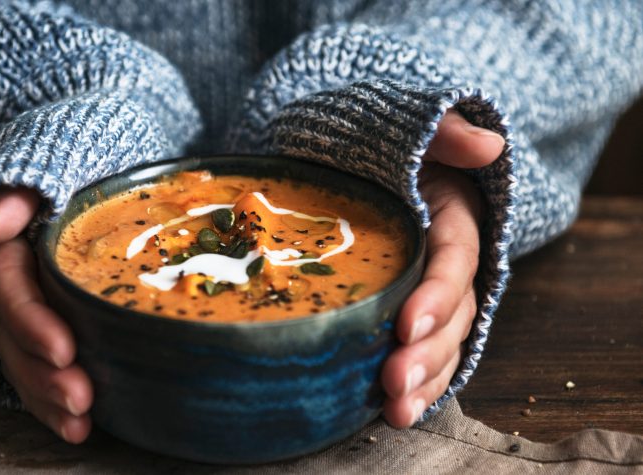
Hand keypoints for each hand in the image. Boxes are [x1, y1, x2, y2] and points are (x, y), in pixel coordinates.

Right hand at [0, 188, 92, 442]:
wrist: (79, 174)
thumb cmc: (68, 167)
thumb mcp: (43, 169)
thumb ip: (14, 197)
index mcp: (4, 249)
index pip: (8, 289)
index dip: (31, 322)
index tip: (64, 350)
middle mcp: (5, 286)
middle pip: (12, 336)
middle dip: (42, 374)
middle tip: (80, 398)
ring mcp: (20, 312)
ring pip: (21, 362)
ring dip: (46, 399)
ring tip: (79, 425)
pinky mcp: (39, 330)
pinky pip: (36, 370)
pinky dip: (51, 402)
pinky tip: (79, 428)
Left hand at [380, 111, 504, 426]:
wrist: (352, 156)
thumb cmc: (378, 142)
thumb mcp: (408, 127)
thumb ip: (443, 132)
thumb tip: (488, 145)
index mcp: (452, 216)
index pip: (453, 259)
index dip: (437, 294)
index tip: (407, 325)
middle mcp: (448, 259)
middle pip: (452, 313)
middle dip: (427, 352)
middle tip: (393, 383)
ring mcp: (431, 288)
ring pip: (442, 341)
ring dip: (424, 379)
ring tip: (395, 411)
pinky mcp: (408, 308)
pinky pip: (423, 349)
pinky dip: (417, 382)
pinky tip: (393, 411)